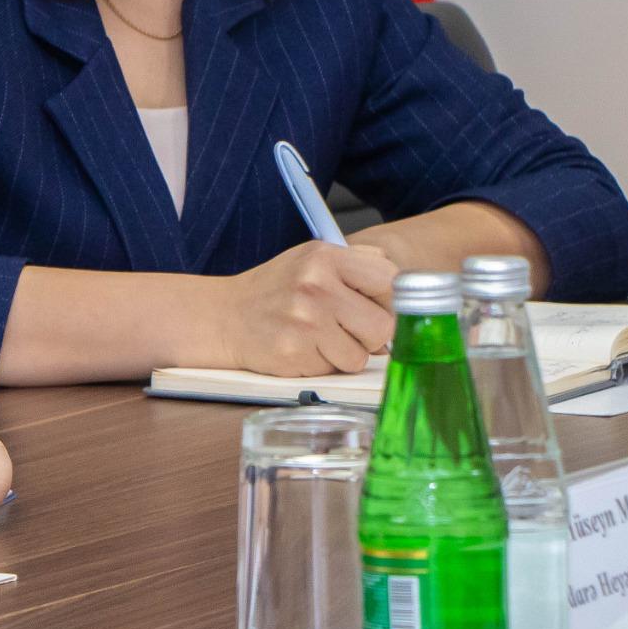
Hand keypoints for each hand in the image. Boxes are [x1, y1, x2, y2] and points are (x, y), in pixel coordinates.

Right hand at [219, 240, 398, 374]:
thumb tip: (403, 282)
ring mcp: (304, 321)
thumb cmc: (276, 289)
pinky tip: (304, 348)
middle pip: (383, 327)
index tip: (376, 308)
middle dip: (371, 336)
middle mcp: (315, 286)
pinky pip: (334, 371)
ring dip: (346, 354)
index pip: (391, 282)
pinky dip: (324, 365)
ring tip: (320, 338)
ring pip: (361, 356)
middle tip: (346, 328)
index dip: (389, 302)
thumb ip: (358, 262)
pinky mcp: (294, 353)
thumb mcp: (312, 259)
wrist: (224, 315)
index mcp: (325, 257)